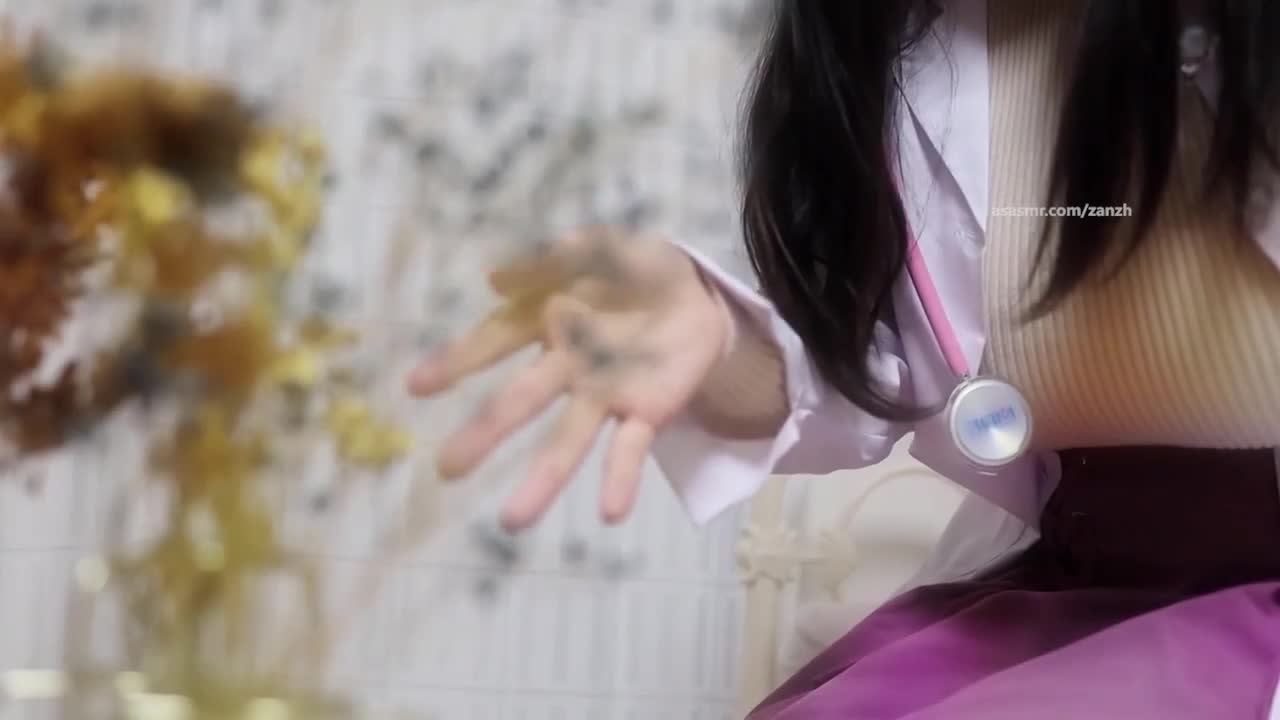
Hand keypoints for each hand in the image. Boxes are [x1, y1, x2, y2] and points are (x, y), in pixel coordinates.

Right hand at [407, 228, 730, 530]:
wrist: (699, 294)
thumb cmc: (637, 271)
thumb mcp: (599, 249)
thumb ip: (553, 260)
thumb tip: (496, 276)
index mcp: (547, 324)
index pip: (493, 342)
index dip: (456, 361)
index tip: (416, 386)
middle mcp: (568, 368)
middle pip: (519, 403)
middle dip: (484, 434)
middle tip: (447, 469)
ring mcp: (606, 395)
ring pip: (569, 440)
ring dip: (543, 479)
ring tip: (513, 522)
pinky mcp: (647, 411)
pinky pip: (630, 449)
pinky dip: (620, 479)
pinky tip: (611, 513)